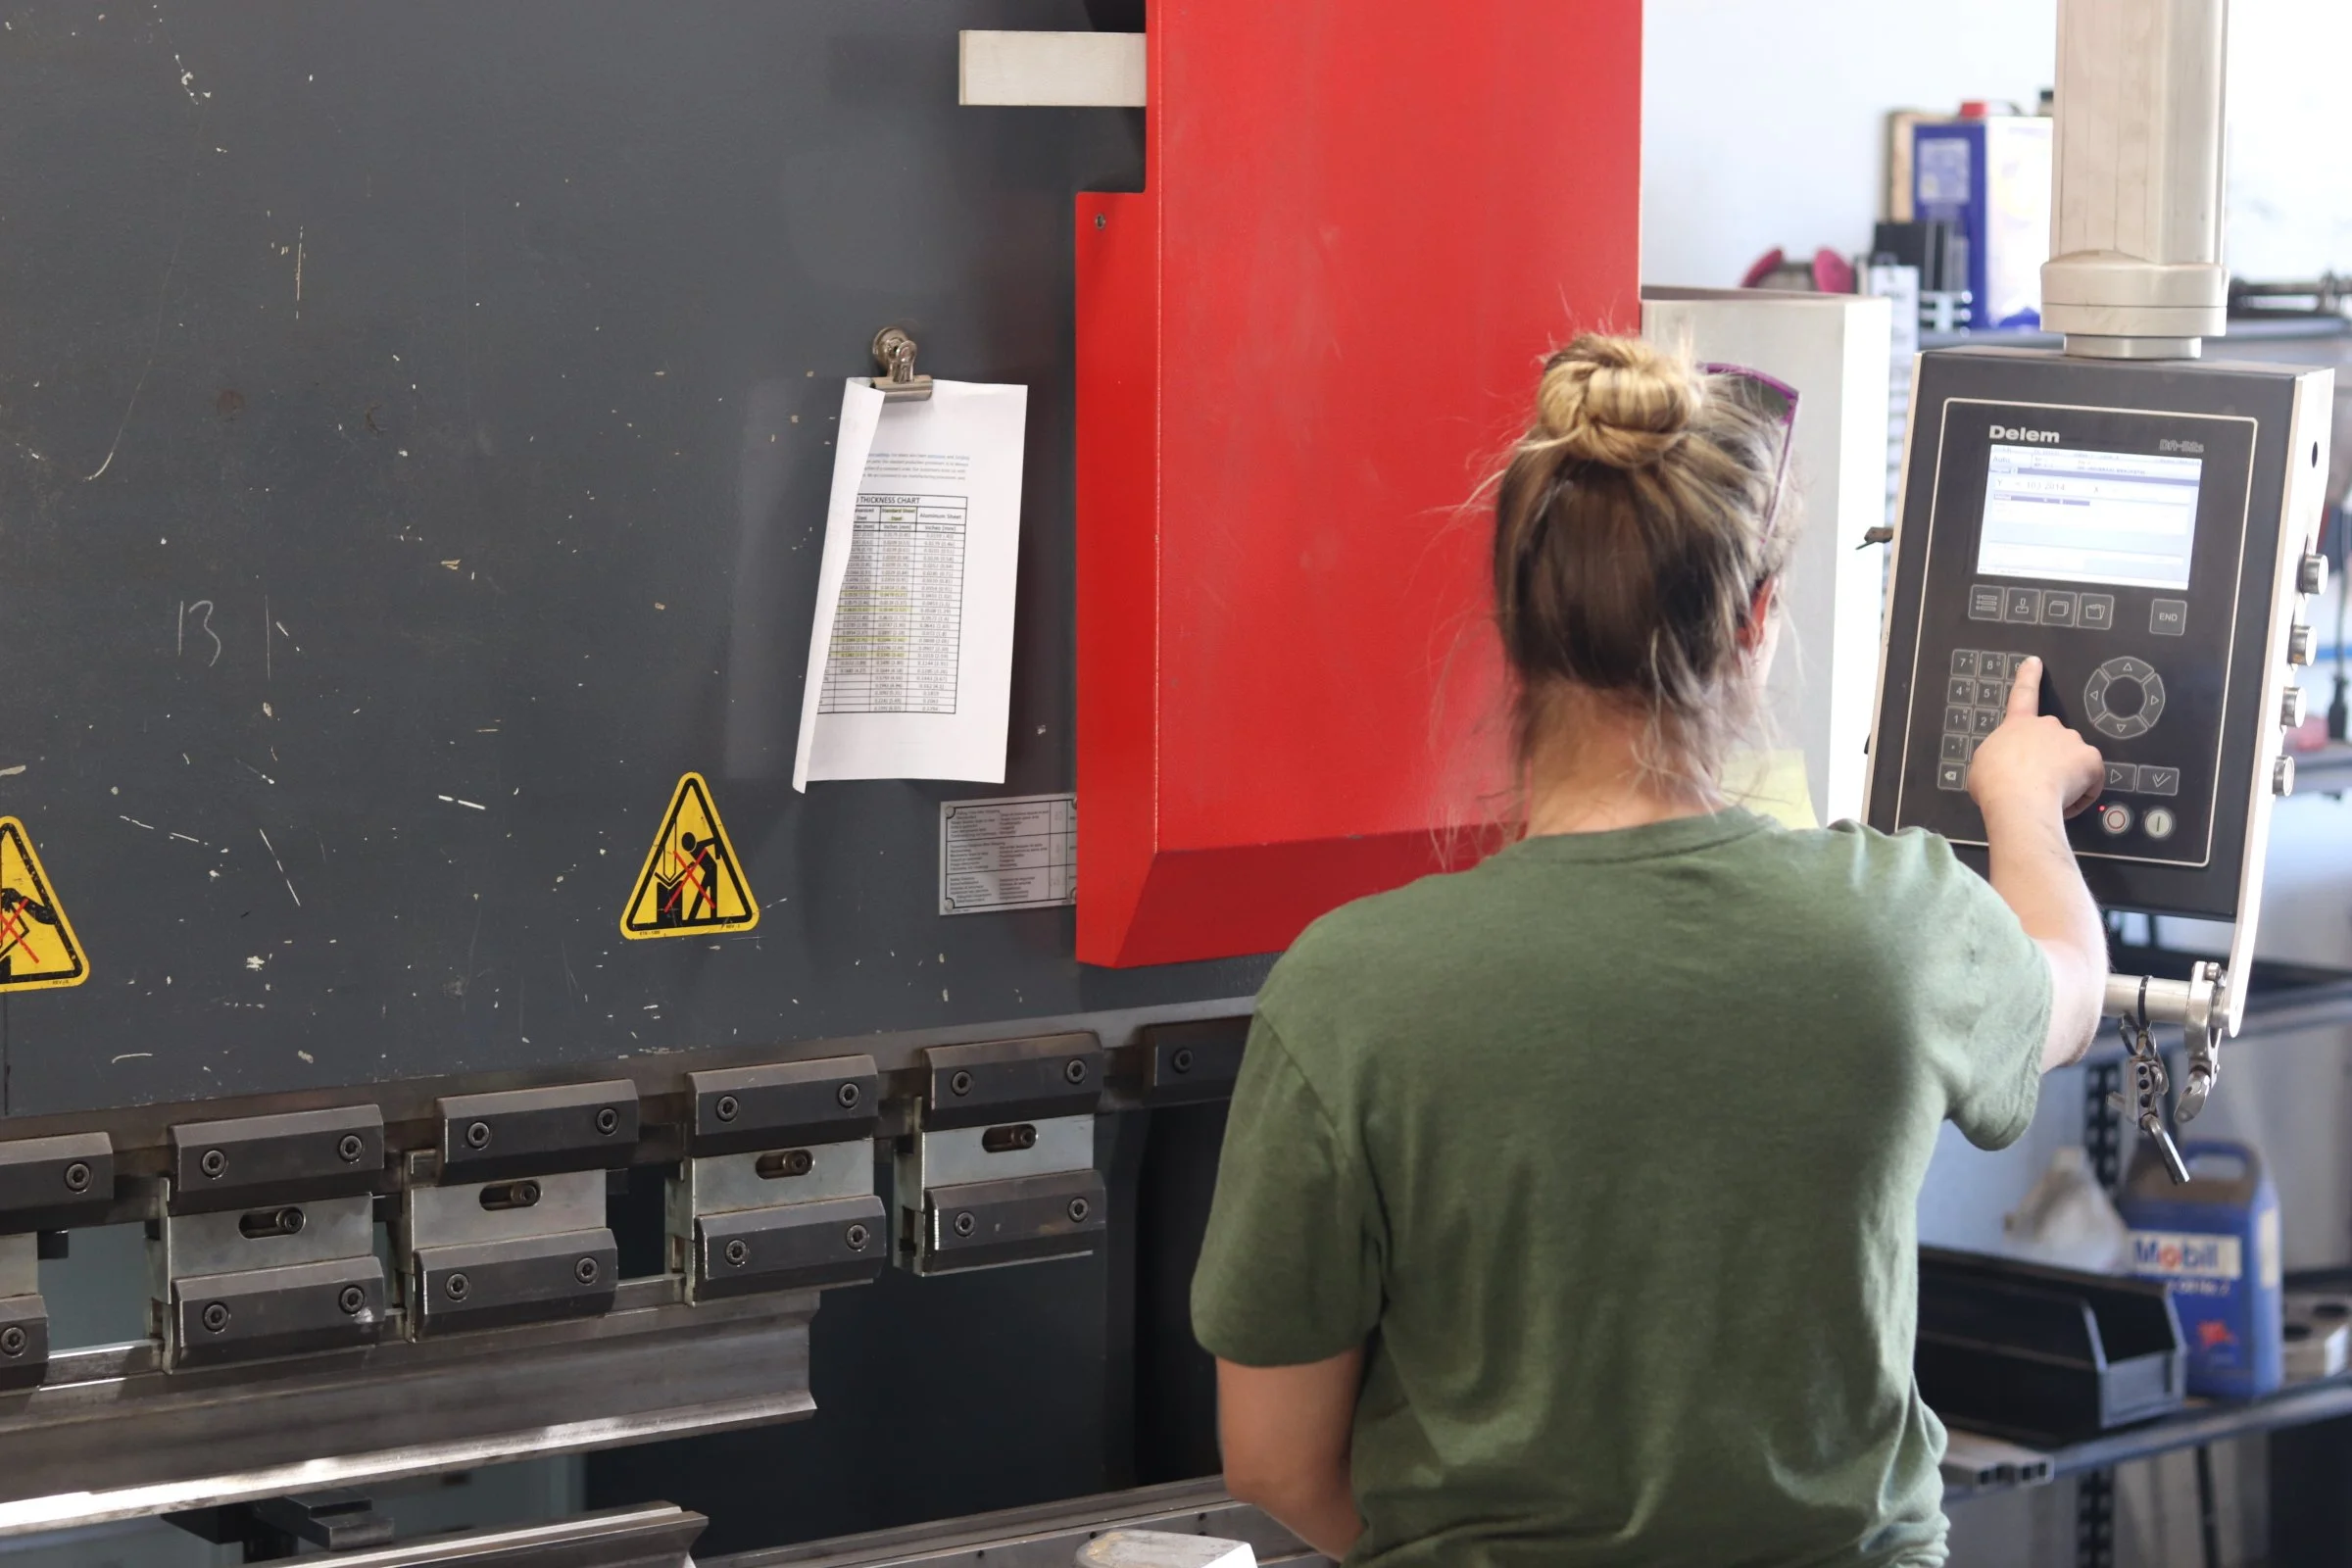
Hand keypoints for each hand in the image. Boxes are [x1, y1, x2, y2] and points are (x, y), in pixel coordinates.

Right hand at [1968, 656, 2104, 820]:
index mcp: (2017, 725)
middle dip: (2048, 759)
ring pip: (2072, 760)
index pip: (2023, 694)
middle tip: (2036, 783)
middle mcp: (2047, 725)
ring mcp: (2072, 740)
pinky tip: (2065, 803)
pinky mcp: (2091, 759)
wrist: (2020, 798)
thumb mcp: (1983, 764)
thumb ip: (2000, 755)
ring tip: (2048, 796)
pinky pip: (2090, 778)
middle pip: (2053, 739)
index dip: (2028, 676)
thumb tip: (2008, 764)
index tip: (2035, 661)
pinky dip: (2081, 793)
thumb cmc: (1994, 783)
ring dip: (2064, 777)